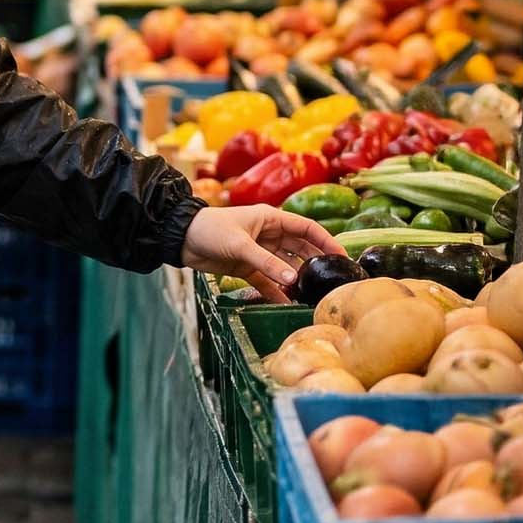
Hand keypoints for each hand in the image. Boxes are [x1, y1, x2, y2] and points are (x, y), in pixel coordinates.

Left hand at [181, 204, 344, 304]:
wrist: (180, 239)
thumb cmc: (209, 230)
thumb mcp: (240, 245)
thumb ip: (266, 263)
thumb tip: (294, 281)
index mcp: (271, 219)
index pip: (307, 228)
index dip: (326, 241)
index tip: (342, 256)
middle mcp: (268, 234)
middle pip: (300, 249)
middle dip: (315, 263)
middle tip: (332, 280)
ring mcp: (258, 251)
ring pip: (285, 267)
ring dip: (297, 280)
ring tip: (314, 295)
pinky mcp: (246, 267)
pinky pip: (267, 281)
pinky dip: (277, 291)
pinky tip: (288, 304)